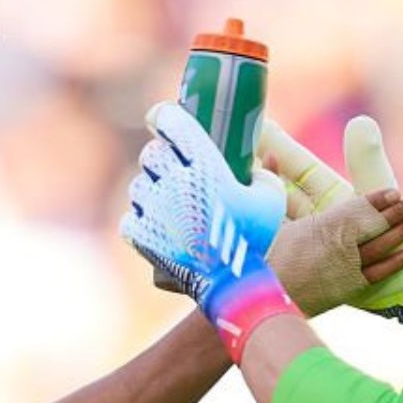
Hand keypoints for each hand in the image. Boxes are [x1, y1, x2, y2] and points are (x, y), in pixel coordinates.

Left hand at [121, 102, 299, 358]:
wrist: (237, 286)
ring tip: (166, 201)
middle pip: (152, 155)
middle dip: (160, 156)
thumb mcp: (272, 198)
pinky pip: (130, 221)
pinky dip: (141, 221)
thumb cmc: (259, 241)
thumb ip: (263, 174)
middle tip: (172, 165)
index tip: (161, 117)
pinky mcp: (145, 240)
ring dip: (150, 189)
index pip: (172, 123)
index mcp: (205, 166)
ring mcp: (157, 212)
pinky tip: (153, 224)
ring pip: (138, 187)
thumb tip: (255, 166)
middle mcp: (176, 184)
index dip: (164, 116)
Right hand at [264, 188, 402, 316]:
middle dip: (399, 212)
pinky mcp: (347, 290)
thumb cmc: (262, 259)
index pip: (357, 208)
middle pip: (376, 226)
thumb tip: (269, 157)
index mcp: (322, 226)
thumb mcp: (267, 220)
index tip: (394, 192)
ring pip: (382, 248)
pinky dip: (395, 263)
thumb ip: (273, 186)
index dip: (378, 200)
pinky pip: (377, 274)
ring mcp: (345, 269)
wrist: (262, 302)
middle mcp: (339, 246)